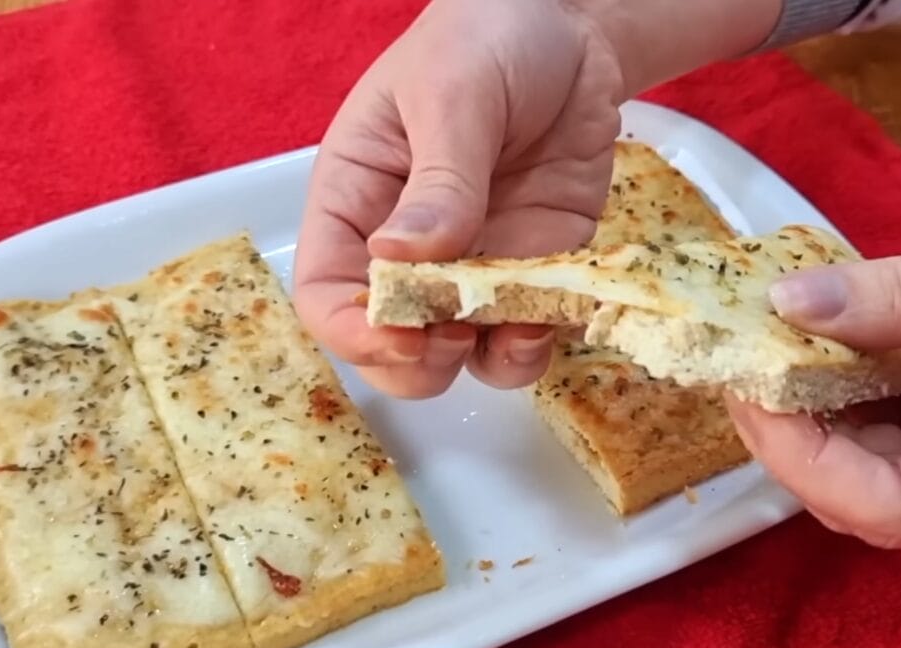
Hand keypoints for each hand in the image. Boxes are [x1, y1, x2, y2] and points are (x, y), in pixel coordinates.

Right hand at [292, 0, 624, 397]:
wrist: (574, 30)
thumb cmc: (485, 39)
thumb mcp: (450, 94)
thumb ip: (436, 178)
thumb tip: (401, 259)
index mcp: (357, 202)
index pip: (326, 291)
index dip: (351, 329)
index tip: (398, 335)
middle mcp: (407, 250)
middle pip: (386, 344)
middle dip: (416, 362)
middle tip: (457, 335)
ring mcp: (474, 265)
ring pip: (462, 354)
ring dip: (486, 361)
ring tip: (520, 327)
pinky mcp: (536, 268)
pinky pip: (531, 331)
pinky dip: (544, 341)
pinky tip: (560, 311)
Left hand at [726, 226, 900, 547]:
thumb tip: (790, 301)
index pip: (881, 507)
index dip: (796, 454)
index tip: (751, 381)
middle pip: (862, 493)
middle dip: (794, 425)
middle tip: (750, 348)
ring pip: (874, 464)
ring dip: (821, 403)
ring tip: (786, 335)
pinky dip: (862, 388)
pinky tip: (842, 339)